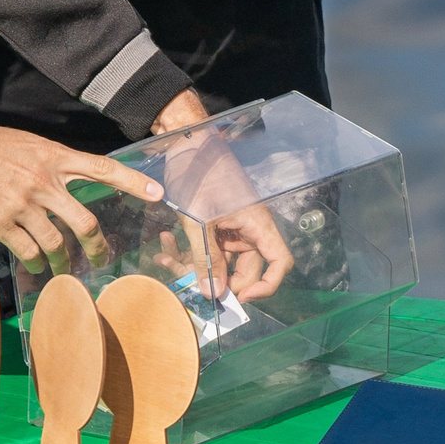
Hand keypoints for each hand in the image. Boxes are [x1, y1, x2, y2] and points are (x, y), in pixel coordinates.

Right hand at [0, 119, 164, 276]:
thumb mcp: (33, 145)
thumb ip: (57, 164)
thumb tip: (74, 183)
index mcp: (56, 158)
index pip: (103, 169)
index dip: (133, 182)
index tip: (158, 193)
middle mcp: (45, 183)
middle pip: (85, 221)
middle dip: (98, 245)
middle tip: (103, 258)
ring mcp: (24, 205)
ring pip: (57, 243)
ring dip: (64, 261)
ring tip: (64, 267)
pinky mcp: (1, 223)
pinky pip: (28, 251)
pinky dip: (37, 263)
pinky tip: (38, 266)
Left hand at [155, 121, 295, 301]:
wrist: (184, 146)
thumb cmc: (198, 175)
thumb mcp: (200, 221)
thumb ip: (208, 260)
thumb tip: (214, 295)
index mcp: (257, 225)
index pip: (280, 262)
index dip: (267, 285)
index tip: (239, 297)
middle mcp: (249, 230)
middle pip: (246, 270)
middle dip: (219, 281)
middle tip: (192, 285)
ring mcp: (231, 229)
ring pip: (221, 263)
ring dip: (194, 267)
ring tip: (166, 259)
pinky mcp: (214, 226)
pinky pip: (206, 250)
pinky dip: (187, 253)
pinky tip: (165, 248)